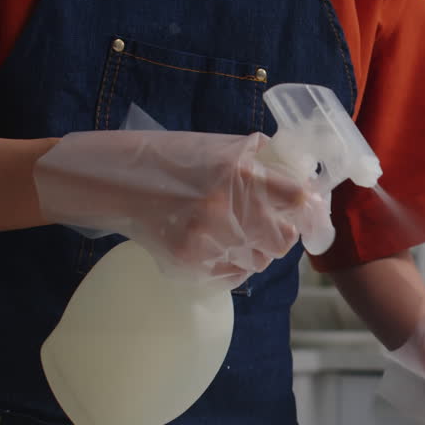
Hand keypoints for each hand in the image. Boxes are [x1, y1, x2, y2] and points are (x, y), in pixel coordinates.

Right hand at [34, 129, 326, 287]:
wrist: (117, 183)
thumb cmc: (172, 161)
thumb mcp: (217, 149)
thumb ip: (257, 164)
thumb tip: (301, 182)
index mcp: (240, 174)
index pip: (297, 198)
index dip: (306, 207)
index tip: (306, 211)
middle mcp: (228, 209)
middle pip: (283, 240)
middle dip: (280, 236)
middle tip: (269, 229)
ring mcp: (208, 240)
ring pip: (258, 261)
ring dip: (254, 252)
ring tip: (232, 235)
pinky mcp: (190, 264)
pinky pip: (231, 276)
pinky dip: (230, 265)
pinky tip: (214, 247)